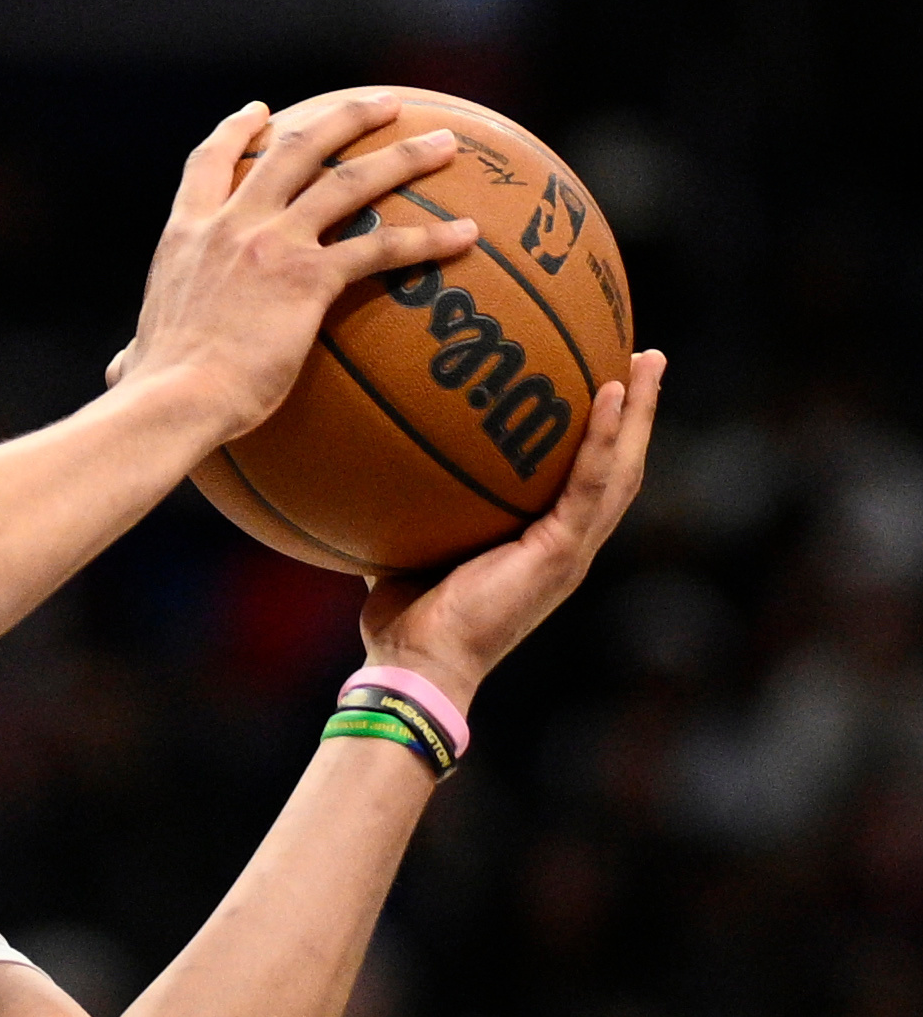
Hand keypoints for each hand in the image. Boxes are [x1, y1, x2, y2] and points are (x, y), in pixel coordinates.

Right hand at [113, 92, 475, 450]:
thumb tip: (123, 371)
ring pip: (348, 181)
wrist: (173, 398)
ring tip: (443, 142)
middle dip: (345, 118)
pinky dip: (429, 238)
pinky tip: (466, 235)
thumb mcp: (136, 353)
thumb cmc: (154, 390)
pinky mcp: (310, 279)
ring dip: (402, 156)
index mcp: (187, 233)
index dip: (236, 130)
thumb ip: (136, 351)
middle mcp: (232, 223)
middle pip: (296, 148)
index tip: (259, 111)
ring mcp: (273, 243)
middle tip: (384, 104)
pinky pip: (382, 248)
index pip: (210, 162)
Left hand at [357, 347, 664, 711]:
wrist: (415, 662)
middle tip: (645, 354)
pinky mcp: (564, 553)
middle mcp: (567, 542)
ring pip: (621, 468)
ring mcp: (571, 549)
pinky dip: (606, 438)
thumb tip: (368, 445)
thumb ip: (405, 497)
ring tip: (649, 359)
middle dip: (636, 410)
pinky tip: (614, 392)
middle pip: (618, 464)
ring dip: (639, 412)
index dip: (602, 430)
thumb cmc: (404, 613)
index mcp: (542, 540)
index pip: (584, 475)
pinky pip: (593, 484)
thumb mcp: (407, 537)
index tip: (605, 376)